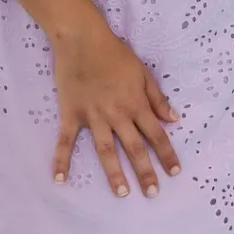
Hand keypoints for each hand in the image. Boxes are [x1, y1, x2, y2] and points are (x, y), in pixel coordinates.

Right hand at [50, 18, 181, 198]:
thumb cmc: (116, 55)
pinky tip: (59, 179)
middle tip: (153, 193)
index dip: (167, 154)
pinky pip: (65, 142)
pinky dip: (61, 160)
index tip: (175, 172)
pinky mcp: (71, 114)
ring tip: (121, 193)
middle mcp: (117, 115)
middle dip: (145, 172)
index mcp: (136, 104)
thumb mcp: (144, 73)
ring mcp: (92, 117)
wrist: (83, 41)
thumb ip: (158, 98)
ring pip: (106, 150)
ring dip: (114, 173)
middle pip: (135, 148)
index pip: (156, 135)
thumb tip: (174, 119)